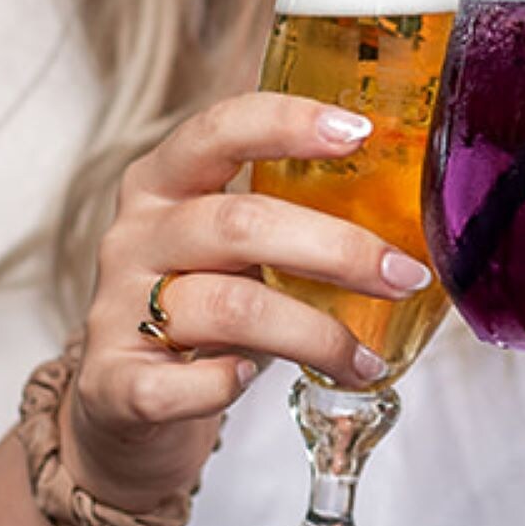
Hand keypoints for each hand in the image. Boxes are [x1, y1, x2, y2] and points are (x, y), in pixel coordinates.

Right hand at [70, 93, 435, 513]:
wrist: (124, 402)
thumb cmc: (202, 311)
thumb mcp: (236, 249)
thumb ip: (291, 219)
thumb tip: (410, 215)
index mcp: (164, 183)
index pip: (219, 130)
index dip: (287, 124)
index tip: (359, 132)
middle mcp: (135, 235)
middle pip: (239, 223)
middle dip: (338, 249)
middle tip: (404, 276)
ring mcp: (116, 307)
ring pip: (228, 307)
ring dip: (315, 334)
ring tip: (364, 359)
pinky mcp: (114, 382)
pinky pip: (177, 384)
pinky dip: (224, 385)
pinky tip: (251, 381)